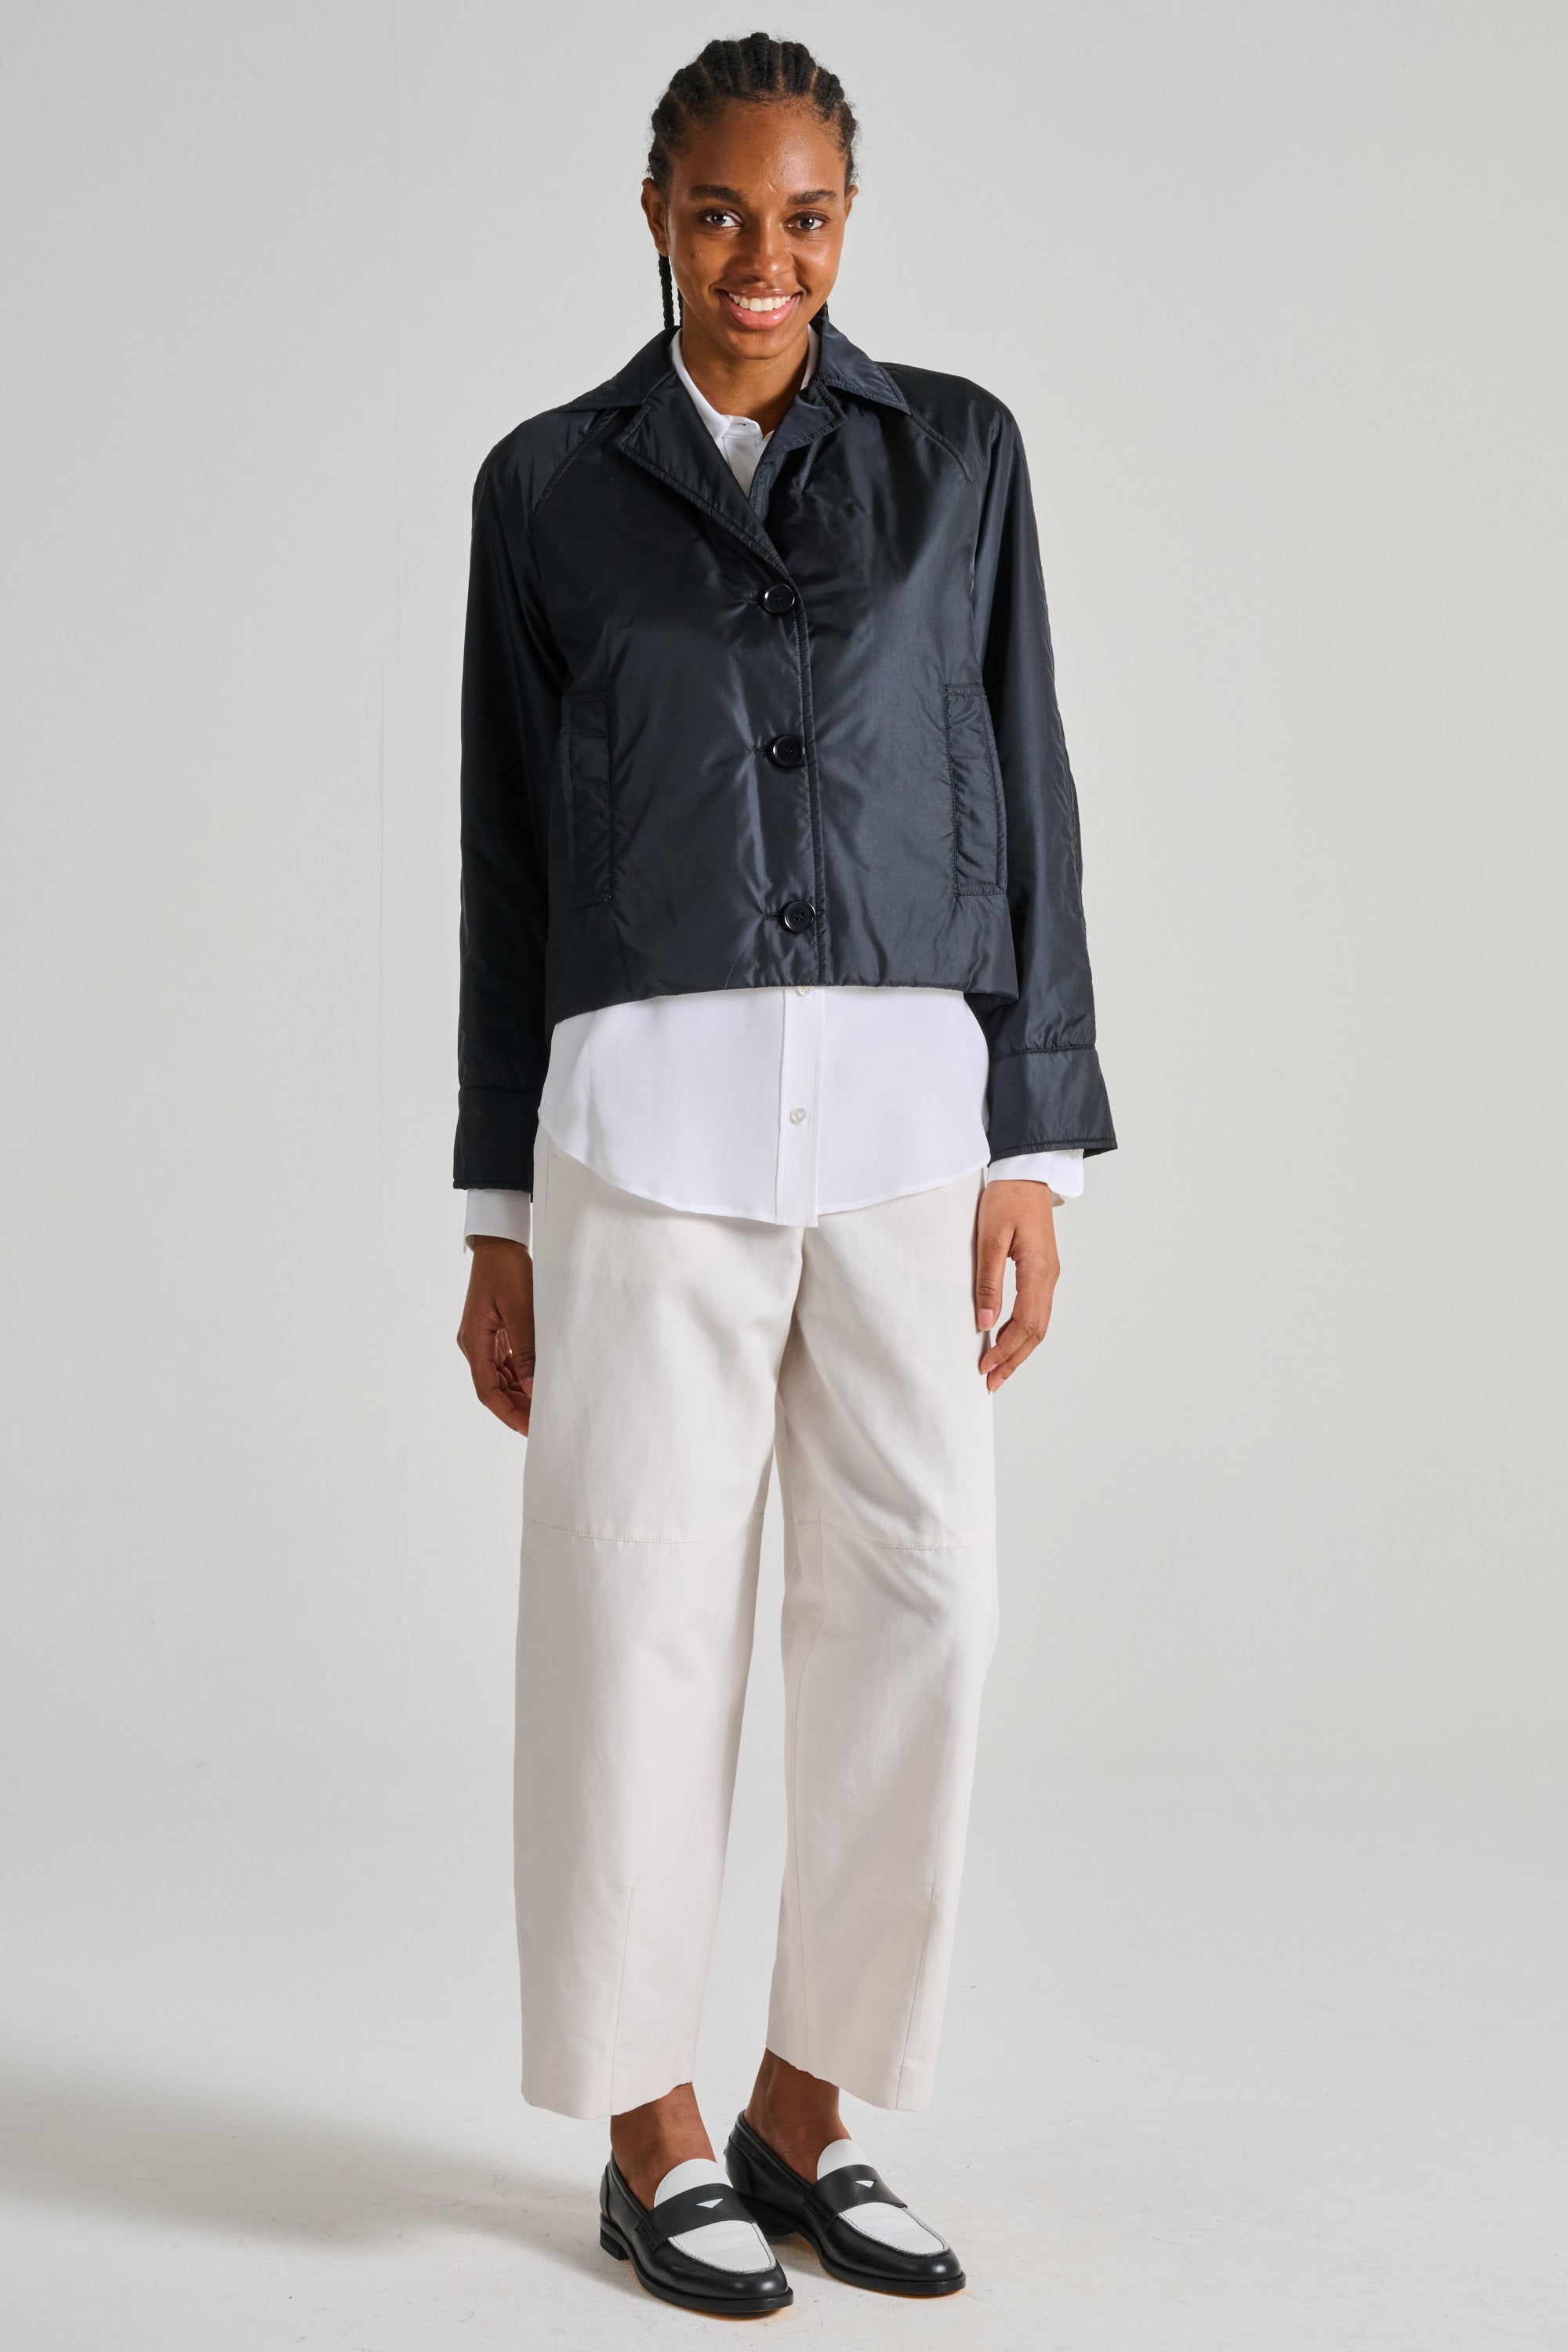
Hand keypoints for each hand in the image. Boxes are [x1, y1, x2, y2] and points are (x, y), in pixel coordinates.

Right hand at [457, 1238, 534, 1434]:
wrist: (500, 1244)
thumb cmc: (508, 1270)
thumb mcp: (521, 1310)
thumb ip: (527, 1351)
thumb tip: (534, 1388)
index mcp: (474, 1341)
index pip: (487, 1390)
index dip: (508, 1413)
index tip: (528, 1428)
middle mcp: (474, 1344)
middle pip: (492, 1389)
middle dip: (515, 1408)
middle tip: (542, 1424)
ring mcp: (483, 1339)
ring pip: (499, 1379)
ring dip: (519, 1394)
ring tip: (543, 1408)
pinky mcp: (494, 1333)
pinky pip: (505, 1364)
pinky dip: (520, 1377)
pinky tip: (538, 1384)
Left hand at [974, 1180, 1058, 1392]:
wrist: (1026, 1171)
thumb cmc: (1007, 1198)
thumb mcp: (990, 1238)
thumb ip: (988, 1282)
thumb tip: (984, 1323)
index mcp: (1039, 1271)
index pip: (1025, 1324)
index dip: (1005, 1349)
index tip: (985, 1367)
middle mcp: (1049, 1277)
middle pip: (1036, 1332)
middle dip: (1014, 1359)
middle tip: (991, 1382)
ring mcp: (1048, 1275)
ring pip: (1038, 1324)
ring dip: (1019, 1349)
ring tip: (998, 1369)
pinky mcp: (1042, 1270)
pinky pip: (1036, 1310)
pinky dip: (1022, 1332)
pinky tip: (1006, 1339)